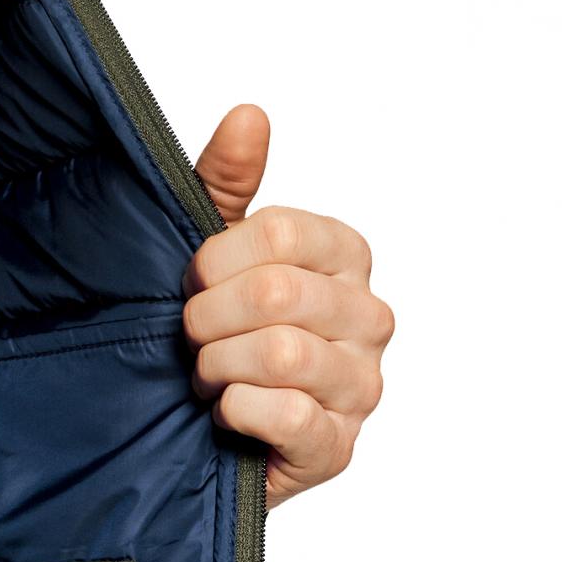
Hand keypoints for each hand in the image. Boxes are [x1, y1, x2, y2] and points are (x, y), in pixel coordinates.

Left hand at [184, 105, 393, 507]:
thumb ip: (226, 185)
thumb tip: (249, 114)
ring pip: (285, 354)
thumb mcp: (210, 256)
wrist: (200, 436)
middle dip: (210, 320)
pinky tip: (226, 414)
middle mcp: (369, 318)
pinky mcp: (338, 447)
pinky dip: (238, 411)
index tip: (193, 284)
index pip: (284, 233)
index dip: (217, 261)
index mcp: (346, 258)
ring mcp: (361, 386)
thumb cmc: (217, 338)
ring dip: (219, 368)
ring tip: (208, 379)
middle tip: (193, 339)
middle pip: (279, 294)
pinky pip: (289, 414)